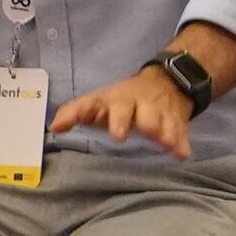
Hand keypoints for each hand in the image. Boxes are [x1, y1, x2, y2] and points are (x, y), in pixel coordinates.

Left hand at [48, 66, 199, 158]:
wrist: (166, 82)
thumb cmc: (121, 100)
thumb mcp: (98, 101)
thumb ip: (75, 113)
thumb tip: (54, 127)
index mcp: (119, 100)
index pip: (114, 106)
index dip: (115, 119)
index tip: (118, 136)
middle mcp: (141, 105)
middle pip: (144, 113)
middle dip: (145, 121)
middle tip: (145, 131)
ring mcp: (161, 112)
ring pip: (166, 121)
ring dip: (166, 131)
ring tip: (166, 143)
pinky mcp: (177, 121)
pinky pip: (181, 131)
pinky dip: (182, 142)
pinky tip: (182, 154)